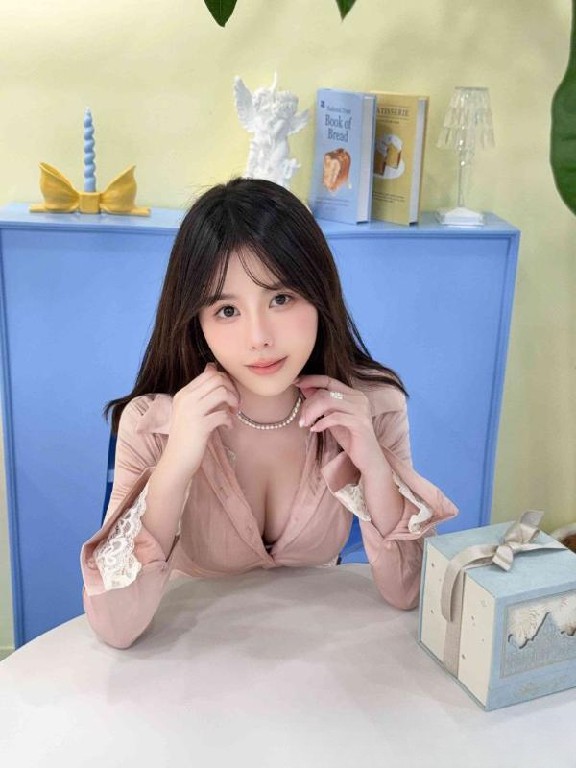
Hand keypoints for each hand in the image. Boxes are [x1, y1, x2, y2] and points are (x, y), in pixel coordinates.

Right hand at [161, 363, 239, 480]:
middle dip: (232, 389)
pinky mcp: (200, 426)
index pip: (209, 373)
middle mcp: (186, 399)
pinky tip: (228, 428)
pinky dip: (230, 421)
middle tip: (235, 404)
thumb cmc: (187, 435)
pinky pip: (223, 415)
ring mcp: (192, 412)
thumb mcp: (189, 409)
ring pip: (221, 392)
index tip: (229, 394)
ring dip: (233, 402)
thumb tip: (212, 368)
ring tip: (233, 414)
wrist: (176, 460)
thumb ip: (200, 392)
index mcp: (183, 393)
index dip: (225, 381)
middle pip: (217, 379)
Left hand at [296, 375, 380, 472]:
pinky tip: (315, 429)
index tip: (295, 383)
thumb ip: (322, 403)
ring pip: (328, 401)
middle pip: (325, 391)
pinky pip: (334, 417)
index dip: (311, 380)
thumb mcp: (332, 417)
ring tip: (305, 424)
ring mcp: (361, 409)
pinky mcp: (360, 422)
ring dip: (311, 412)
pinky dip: (321, 422)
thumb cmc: (349, 437)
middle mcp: (359, 397)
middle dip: (308, 403)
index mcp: (353, 394)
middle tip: (301, 419)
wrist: (368, 457)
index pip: (328, 380)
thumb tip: (305, 388)